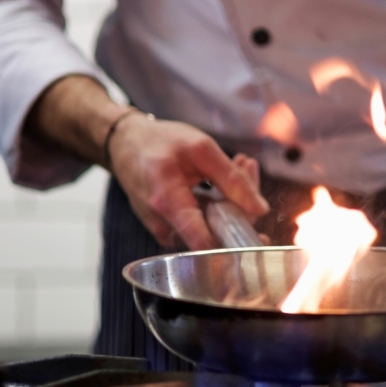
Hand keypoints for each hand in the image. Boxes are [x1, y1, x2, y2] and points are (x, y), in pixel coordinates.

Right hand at [107, 113, 268, 249]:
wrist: (125, 143)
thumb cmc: (159, 141)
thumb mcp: (201, 148)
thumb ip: (232, 179)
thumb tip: (260, 210)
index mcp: (168, 203)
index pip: (206, 243)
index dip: (236, 245)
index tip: (258, 228)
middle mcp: (163, 225)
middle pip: (217, 232)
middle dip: (242, 202)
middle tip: (247, 165)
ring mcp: (165, 230)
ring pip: (212, 227)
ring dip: (233, 198)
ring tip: (239, 162)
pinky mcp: (169, 228)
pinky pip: (202, 222)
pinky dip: (218, 201)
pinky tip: (224, 174)